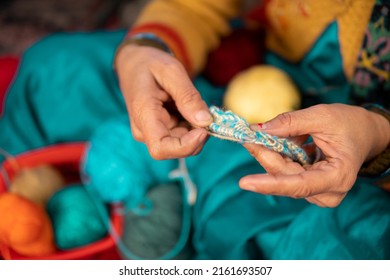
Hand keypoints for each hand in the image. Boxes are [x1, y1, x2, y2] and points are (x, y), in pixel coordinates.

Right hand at [116, 44, 212, 158]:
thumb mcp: (171, 71)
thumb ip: (188, 96)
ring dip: (196, 128)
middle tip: (206, 109)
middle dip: (197, 133)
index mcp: (143, 115)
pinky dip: (193, 125)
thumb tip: (205, 121)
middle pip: (177, 148)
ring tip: (193, 103)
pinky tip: (189, 107)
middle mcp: (145, 131)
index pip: (161, 149)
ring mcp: (152, 133)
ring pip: (183, 143)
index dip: (186, 146)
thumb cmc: (149, 64)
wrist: (134, 64)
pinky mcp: (161, 131)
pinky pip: (182, 136)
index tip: (204, 130)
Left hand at [239, 104, 389, 206]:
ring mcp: (317, 193)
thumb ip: (290, 122)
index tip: (244, 182)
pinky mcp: (309, 188)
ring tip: (287, 133)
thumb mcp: (322, 116)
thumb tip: (259, 129)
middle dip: (265, 154)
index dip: (269, 184)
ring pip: (282, 174)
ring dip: (275, 152)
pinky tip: (292, 141)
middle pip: (284, 176)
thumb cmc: (350, 124)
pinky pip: (285, 172)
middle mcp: (327, 192)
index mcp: (337, 177)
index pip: (298, 186)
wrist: (365, 134)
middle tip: (249, 135)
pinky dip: (282, 154)